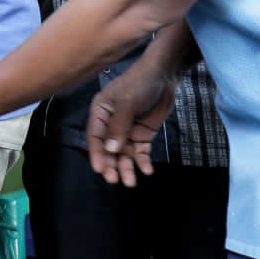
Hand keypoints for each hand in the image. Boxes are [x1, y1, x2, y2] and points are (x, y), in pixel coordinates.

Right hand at [87, 62, 176, 186]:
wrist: (163, 76)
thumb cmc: (138, 85)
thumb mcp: (126, 104)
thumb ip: (118, 127)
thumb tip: (110, 150)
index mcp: (101, 114)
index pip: (96, 137)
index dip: (97, 154)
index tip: (100, 171)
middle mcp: (111, 124)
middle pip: (109, 149)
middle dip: (111, 165)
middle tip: (116, 180)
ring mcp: (127, 130)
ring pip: (124, 153)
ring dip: (127, 167)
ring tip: (131, 182)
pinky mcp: (142, 134)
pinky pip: (140, 151)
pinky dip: (142, 161)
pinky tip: (147, 170)